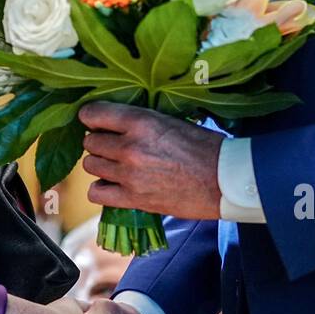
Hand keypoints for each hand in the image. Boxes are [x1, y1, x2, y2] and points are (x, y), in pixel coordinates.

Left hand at [79, 101, 222, 217]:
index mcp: (141, 122)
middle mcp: (129, 147)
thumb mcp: (171, 121)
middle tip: (112, 145)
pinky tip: (113, 185)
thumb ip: (140, 121)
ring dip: (100, 164)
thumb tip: (115, 122)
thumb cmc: (204, 147)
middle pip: (90, 142)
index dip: (90, 117)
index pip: (94, 114)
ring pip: (90, 166)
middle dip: (99, 142)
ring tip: (115, 165)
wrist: (223, 179)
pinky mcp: (133, 199)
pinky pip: (96, 193)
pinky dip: (101, 189)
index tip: (94, 121)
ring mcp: (129, 175)